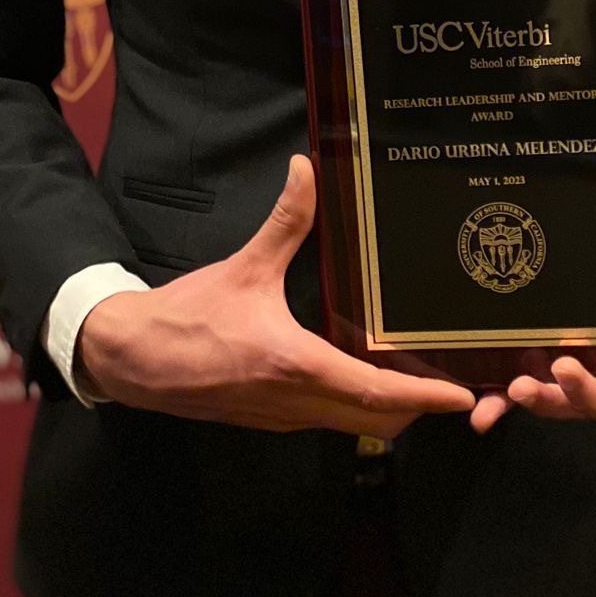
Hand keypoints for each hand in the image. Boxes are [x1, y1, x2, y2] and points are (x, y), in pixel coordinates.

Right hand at [78, 154, 475, 435]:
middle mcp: (296, 403)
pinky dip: (355, 407)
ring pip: (353, 425)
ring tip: (419, 379)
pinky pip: (327, 420)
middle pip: (377, 421)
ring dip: (388, 410)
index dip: (424, 398)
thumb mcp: (243, 268)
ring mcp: (283, 418)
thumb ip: (284, 222)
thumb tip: (306, 171)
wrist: (133, 360)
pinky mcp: (271, 420)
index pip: (376, 392)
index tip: (462, 397)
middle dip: (418, 409)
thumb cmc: (188, 317)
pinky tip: (364, 378)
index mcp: (296, 366)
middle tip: (452, 384)